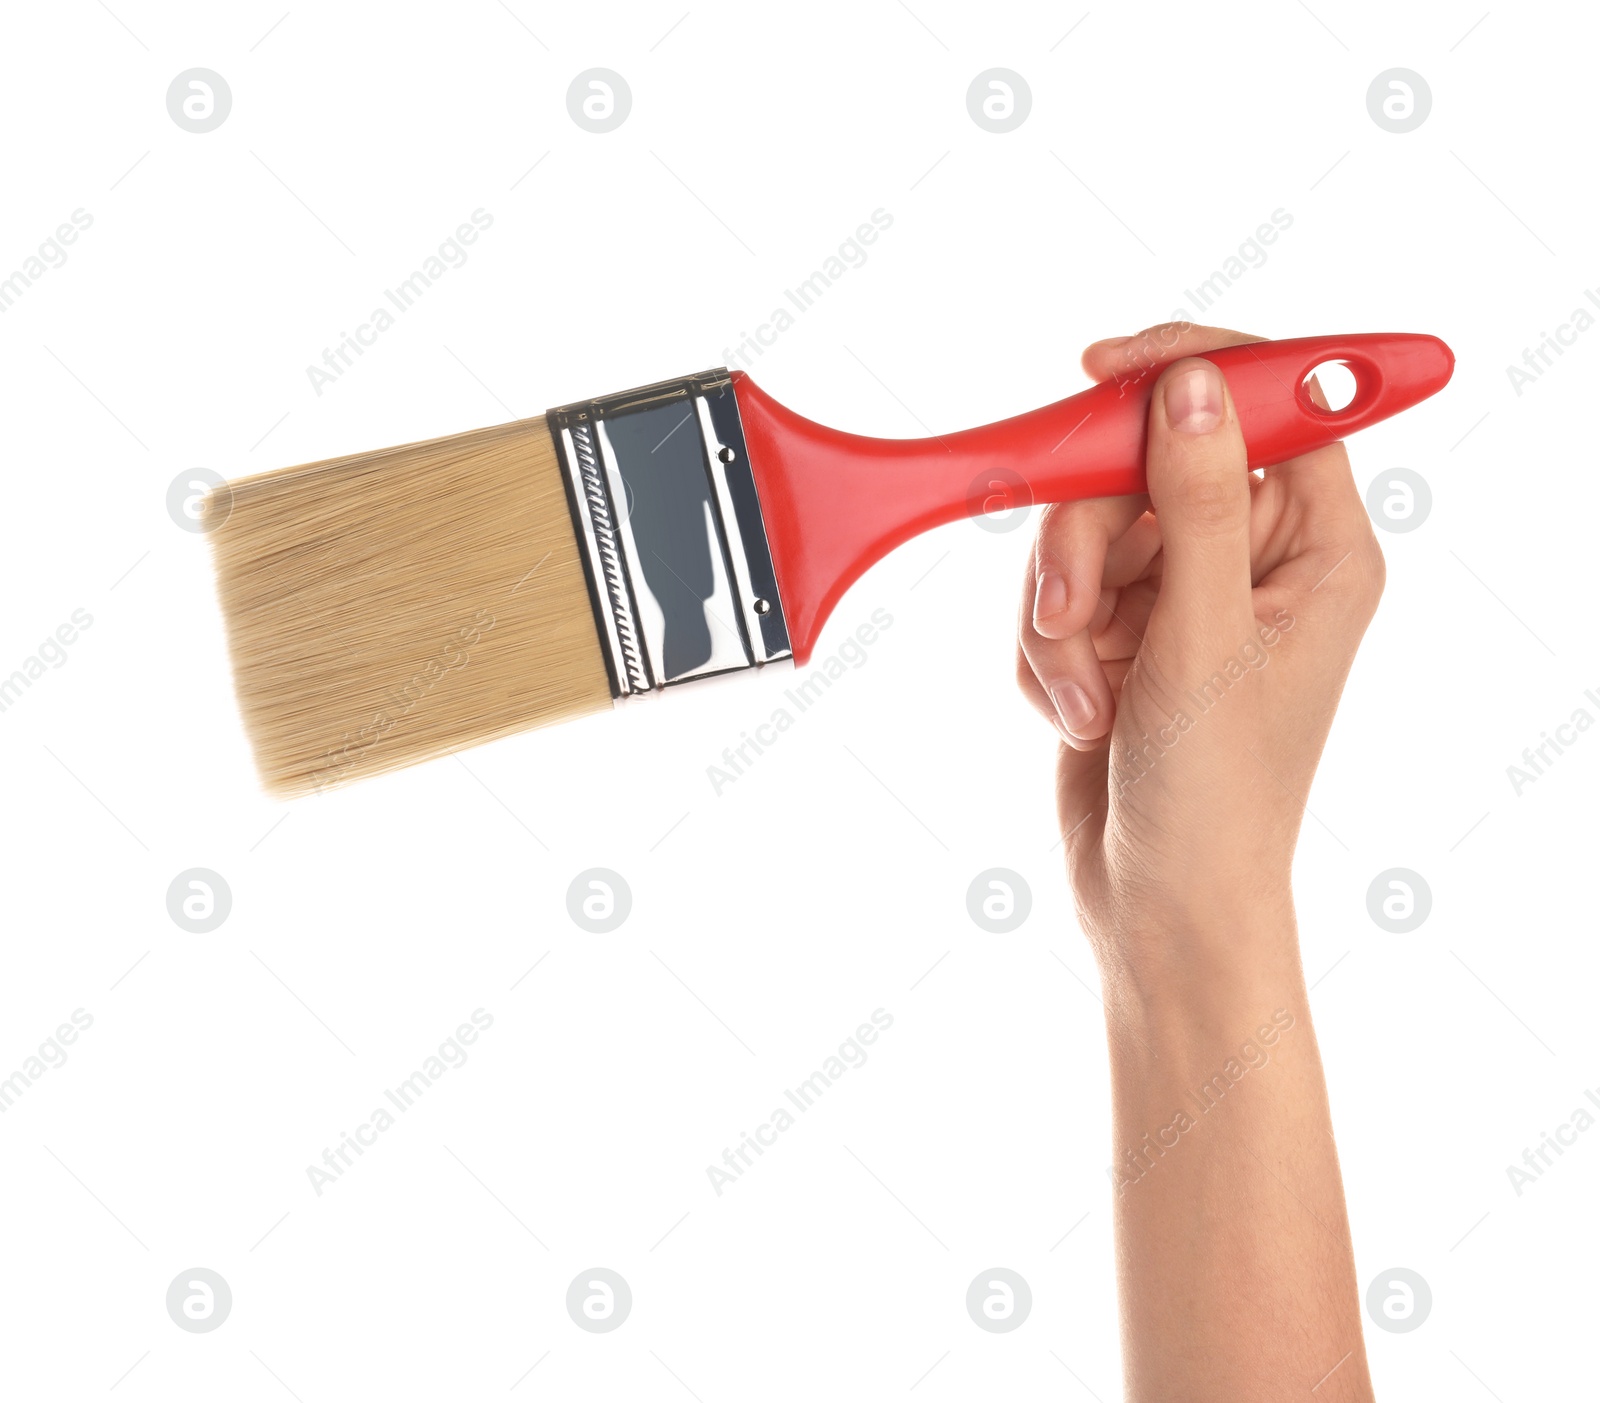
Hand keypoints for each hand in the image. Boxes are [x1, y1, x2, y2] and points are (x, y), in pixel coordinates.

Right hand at [1016, 322, 1384, 990]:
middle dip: (1087, 546)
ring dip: (1062, 616)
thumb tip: (1193, 385)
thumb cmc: (1215, 797)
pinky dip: (1046, 654)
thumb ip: (1200, 504)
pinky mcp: (1123, 631)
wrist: (1157, 905)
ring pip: (1082, 529)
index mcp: (1316, 549)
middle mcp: (1252, 559)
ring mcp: (1182, 595)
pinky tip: (1078, 716)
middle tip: (1076, 621)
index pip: (1270, 403)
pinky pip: (1054, 589)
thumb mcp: (1205, 641)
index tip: (1102, 369)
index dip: (1188, 370)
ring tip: (1085, 699)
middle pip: (1142, 465)